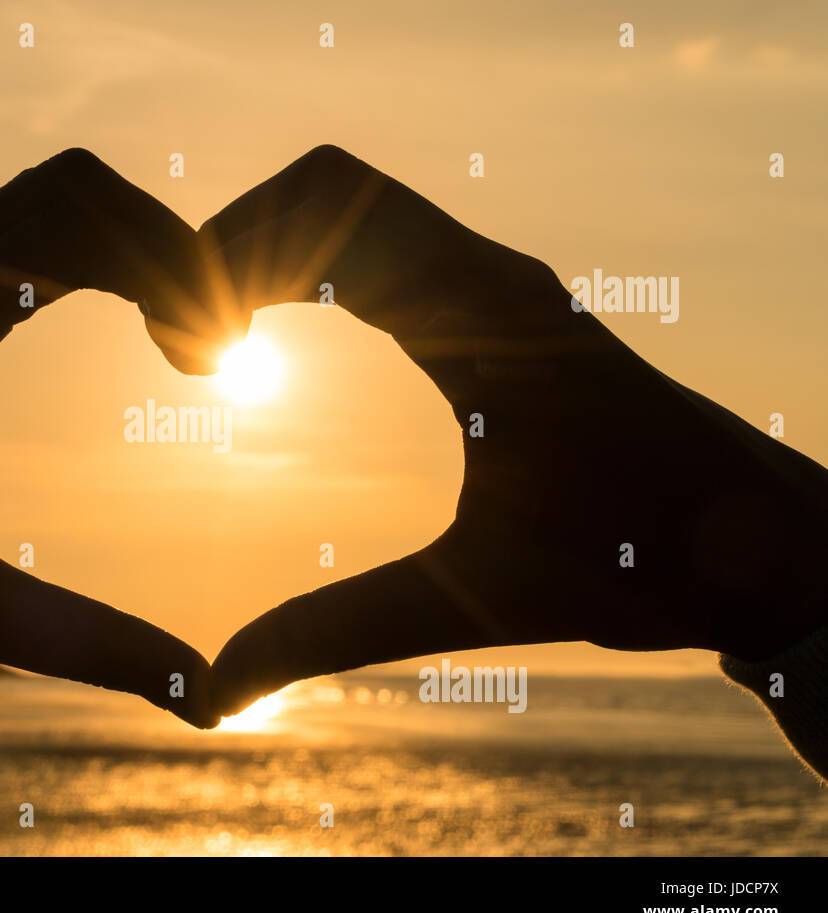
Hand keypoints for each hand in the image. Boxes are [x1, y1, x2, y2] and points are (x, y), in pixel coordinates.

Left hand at [0, 149, 235, 735]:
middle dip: (165, 244)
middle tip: (213, 344)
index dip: (173, 267)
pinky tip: (124, 322)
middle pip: (73, 189)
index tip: (217, 352)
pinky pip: (13, 231)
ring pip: (44, 199)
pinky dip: (86, 253)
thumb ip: (96, 650)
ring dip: (127, 244)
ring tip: (183, 337)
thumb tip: (208, 698)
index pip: (78, 229)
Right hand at [196, 145, 827, 716]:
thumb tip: (216, 691)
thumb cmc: (642, 566)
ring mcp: (500, 279)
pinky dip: (311, 268)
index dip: (229, 257)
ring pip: (354, 206)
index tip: (183, 347)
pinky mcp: (502, 301)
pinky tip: (275, 339)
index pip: (329, 215)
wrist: (763, 544)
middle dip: (233, 243)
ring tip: (214, 345)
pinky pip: (386, 243)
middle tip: (186, 343)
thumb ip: (332, 633)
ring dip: (271, 252)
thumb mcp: (471, 599)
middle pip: (326, 189)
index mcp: (485, 317)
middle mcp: (493, 273)